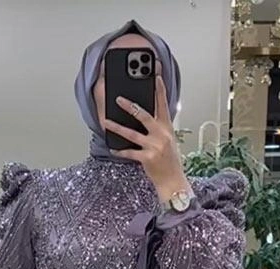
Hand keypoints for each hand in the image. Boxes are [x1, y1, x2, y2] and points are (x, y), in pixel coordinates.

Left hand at [104, 75, 188, 202]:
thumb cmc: (170, 161)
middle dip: (130, 106)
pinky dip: (120, 150)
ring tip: (106, 121)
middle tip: (118, 98)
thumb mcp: (169, 141)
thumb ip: (159, 128)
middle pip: (144, 115)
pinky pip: (130, 152)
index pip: (163, 104)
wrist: (173, 181)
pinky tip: (113, 148)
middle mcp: (161, 135)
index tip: (155, 75)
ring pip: (132, 133)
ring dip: (117, 127)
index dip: (160, 89)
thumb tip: (144, 117)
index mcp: (167, 128)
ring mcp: (154, 146)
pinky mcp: (147, 158)